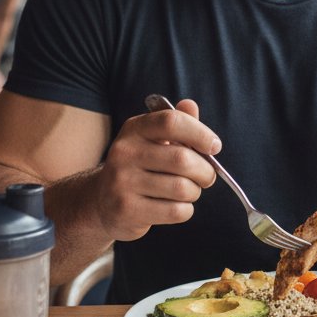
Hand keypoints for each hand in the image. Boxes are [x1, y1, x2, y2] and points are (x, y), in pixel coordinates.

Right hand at [92, 99, 220, 242]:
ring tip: (188, 191)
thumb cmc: (139, 167)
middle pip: (182, 159)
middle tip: (206, 177)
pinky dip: (185, 210)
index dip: (200, 133)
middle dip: (205, 171)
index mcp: (134, 129)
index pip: (171, 121)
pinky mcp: (126, 210)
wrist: (102, 202)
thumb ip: (175, 123)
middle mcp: (125, 152)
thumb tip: (190, 105)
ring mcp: (122, 182)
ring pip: (182, 188)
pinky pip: (175, 211)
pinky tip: (176, 206)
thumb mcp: (152, 140)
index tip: (214, 146)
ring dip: (194, 192)